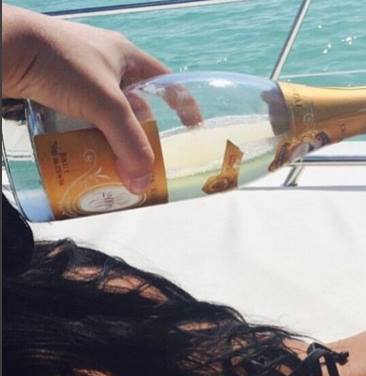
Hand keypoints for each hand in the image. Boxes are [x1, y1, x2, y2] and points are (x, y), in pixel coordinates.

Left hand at [2, 5, 200, 192]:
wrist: (4, 47)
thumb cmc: (60, 62)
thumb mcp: (105, 104)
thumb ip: (128, 144)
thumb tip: (141, 183)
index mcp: (126, 57)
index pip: (166, 81)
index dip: (183, 104)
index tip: (193, 128)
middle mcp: (106, 64)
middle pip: (135, 107)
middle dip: (140, 136)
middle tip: (145, 161)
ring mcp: (80, 76)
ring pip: (107, 116)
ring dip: (113, 141)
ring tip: (116, 166)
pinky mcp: (57, 88)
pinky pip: (83, 119)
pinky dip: (89, 138)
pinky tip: (88, 155)